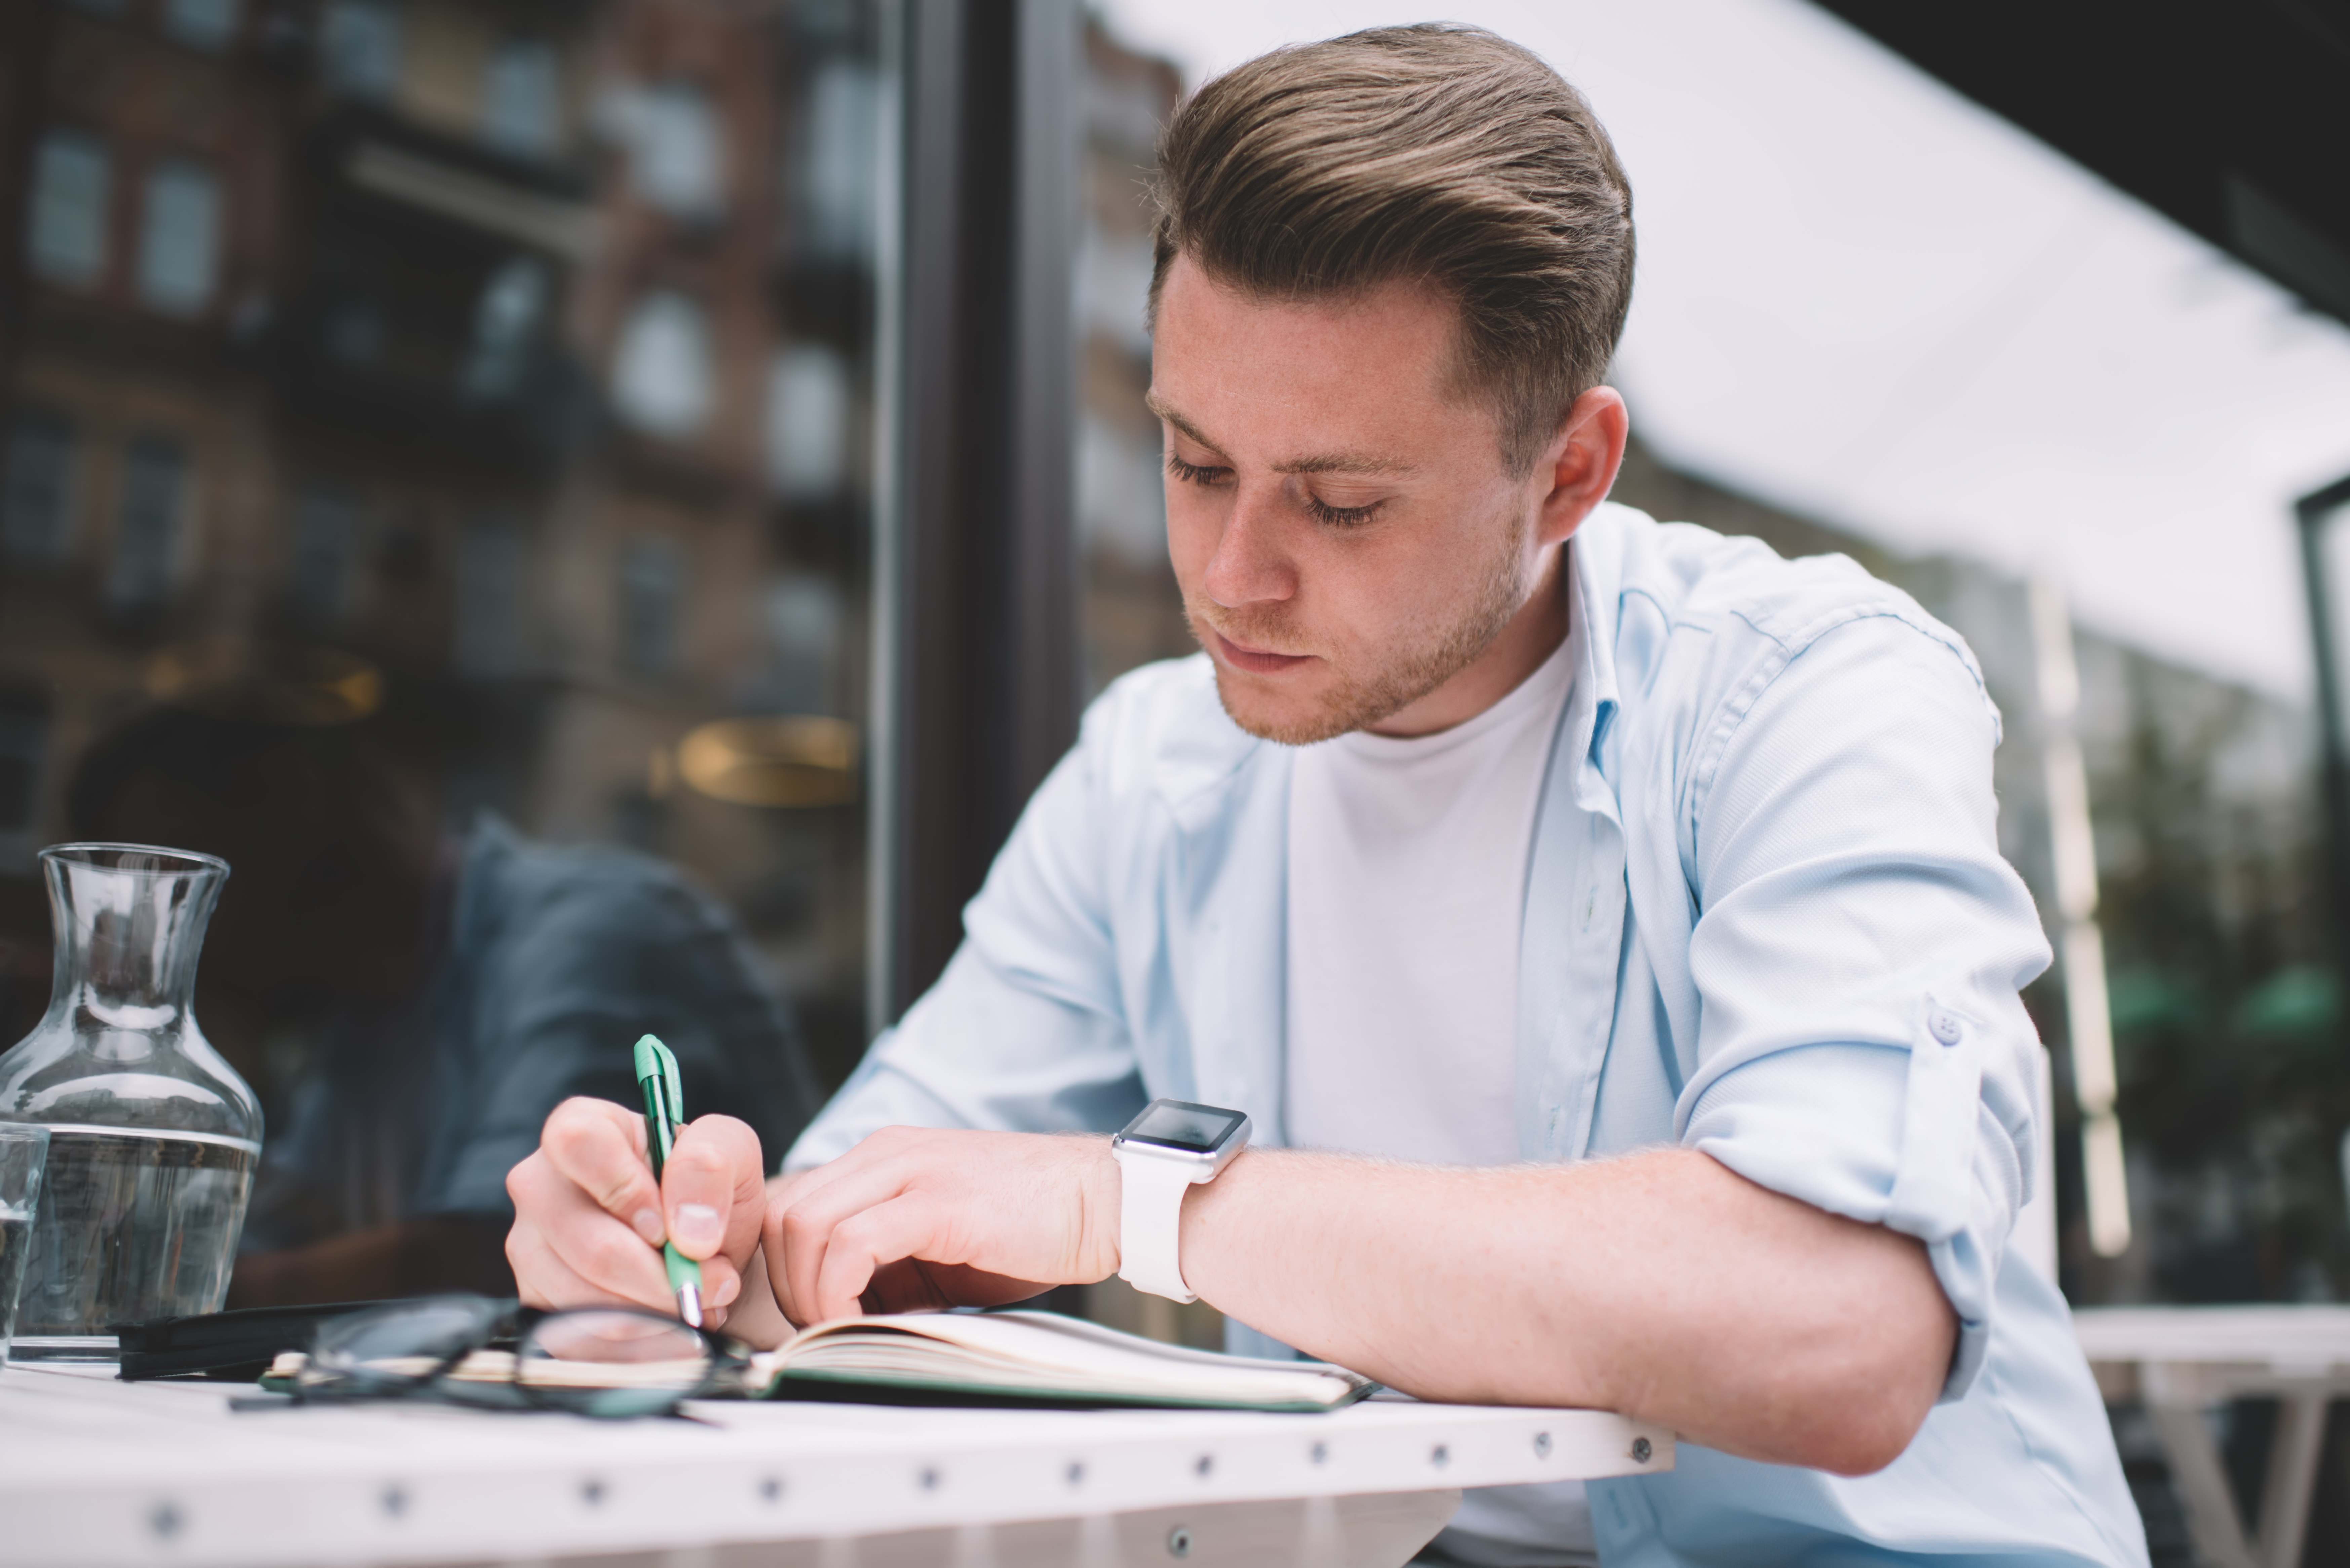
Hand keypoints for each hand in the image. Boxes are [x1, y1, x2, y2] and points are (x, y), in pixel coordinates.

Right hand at [505, 1097, 767, 1327]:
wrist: (704, 1248)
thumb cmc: (708, 1191)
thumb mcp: (731, 1153)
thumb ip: (712, 1165)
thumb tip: (687, 1232)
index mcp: (582, 1128)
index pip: (577, 1142)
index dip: (625, 1188)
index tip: (668, 1227)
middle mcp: (541, 1185)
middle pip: (589, 1245)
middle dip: (663, 1278)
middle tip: (714, 1284)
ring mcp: (529, 1247)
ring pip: (586, 1301)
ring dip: (657, 1315)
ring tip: (696, 1302)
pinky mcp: (536, 1302)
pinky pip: (581, 1340)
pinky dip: (639, 1343)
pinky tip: (671, 1327)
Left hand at [766, 1127, 1120, 1325]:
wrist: (1102, 1202)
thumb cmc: (1030, 1228)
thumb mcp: (939, 1242)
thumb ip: (887, 1263)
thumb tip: (840, 1313)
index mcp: (885, 1157)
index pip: (794, 1204)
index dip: (789, 1267)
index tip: (817, 1312)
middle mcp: (887, 1153)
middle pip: (785, 1214)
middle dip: (788, 1282)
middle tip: (824, 1325)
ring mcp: (910, 1171)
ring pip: (805, 1223)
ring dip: (808, 1289)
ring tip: (843, 1324)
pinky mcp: (937, 1202)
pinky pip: (853, 1243)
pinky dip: (839, 1288)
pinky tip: (863, 1315)